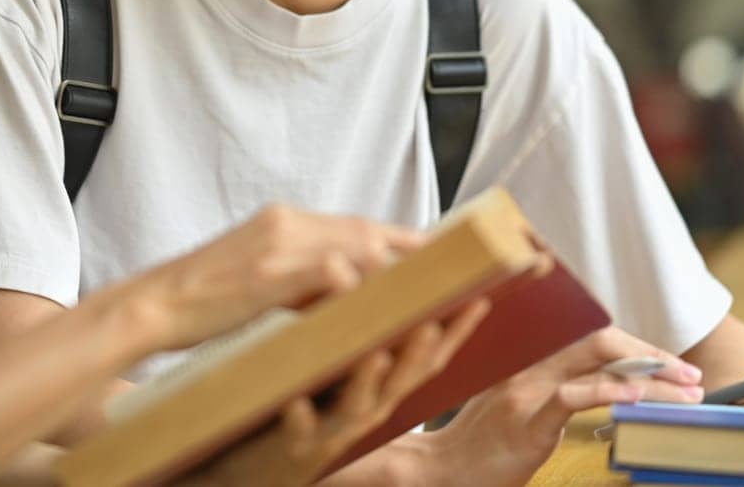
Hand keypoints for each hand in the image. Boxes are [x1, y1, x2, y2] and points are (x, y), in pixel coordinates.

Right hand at [120, 205, 425, 352]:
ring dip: (395, 264)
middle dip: (409, 246)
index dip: (395, 236)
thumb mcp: (255, 274)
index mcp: (281, 221)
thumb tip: (342, 285)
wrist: (151, 305)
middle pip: (362, 229)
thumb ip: (297, 271)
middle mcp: (284, 224)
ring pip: (352, 245)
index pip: (352, 223)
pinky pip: (326, 273)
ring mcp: (276, 248)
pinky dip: (359, 282)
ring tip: (433, 282)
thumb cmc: (200, 299)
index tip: (431, 248)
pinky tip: (385, 297)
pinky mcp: (266, 276)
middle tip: (452, 262)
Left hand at [178, 301, 490, 486]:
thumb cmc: (313, 407)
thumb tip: (401, 276)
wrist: (265, 467)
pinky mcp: (296, 445)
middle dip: (419, 351)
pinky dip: (300, 417)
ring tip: (375, 354)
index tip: (478, 300)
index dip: (455, 331)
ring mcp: (335, 429)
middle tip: (431, 321)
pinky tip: (294, 401)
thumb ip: (378, 334)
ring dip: (369, 380)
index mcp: (385, 386)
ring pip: (359, 406)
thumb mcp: (352, 368)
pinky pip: (299, 432)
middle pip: (403, 379)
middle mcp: (369, 408)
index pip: (428, 356)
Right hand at [425, 327, 705, 486]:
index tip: (672, 367)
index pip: (595, 337)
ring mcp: (528, 389)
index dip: (639, 348)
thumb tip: (608, 385)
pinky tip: (633, 398)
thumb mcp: (519, 404)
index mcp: (533, 358)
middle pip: (603, 341)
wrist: (442, 469)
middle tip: (690, 378)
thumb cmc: (483, 443)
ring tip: (684, 393)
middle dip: (654, 358)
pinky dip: (608, 392)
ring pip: (599, 364)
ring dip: (650, 378)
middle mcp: (531, 364)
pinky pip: (572, 396)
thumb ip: (554, 387)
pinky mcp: (527, 420)